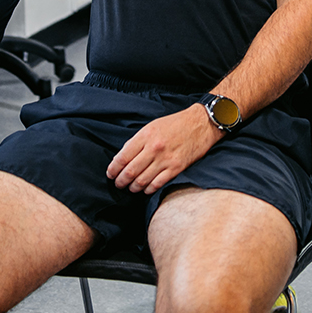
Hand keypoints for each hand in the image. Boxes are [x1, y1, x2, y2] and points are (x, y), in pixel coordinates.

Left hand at [106, 104, 220, 194]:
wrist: (200, 123)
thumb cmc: (175, 124)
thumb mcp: (152, 126)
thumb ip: (137, 141)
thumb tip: (122, 157)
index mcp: (145, 135)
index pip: (123, 157)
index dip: (113, 169)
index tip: (110, 174)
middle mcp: (154, 148)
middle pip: (130, 171)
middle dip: (121, 181)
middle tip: (118, 184)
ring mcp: (166, 159)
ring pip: (142, 180)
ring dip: (133, 187)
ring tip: (131, 188)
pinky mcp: (176, 168)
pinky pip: (157, 184)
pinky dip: (148, 189)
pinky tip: (145, 189)